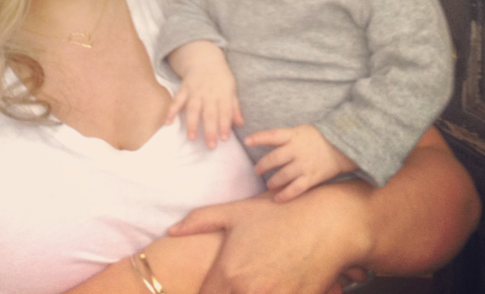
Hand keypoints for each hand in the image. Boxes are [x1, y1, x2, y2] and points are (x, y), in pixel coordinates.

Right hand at [165, 41, 242, 147]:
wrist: (204, 59)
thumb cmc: (220, 77)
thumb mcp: (231, 89)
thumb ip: (234, 107)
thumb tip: (240, 123)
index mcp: (222, 94)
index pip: (225, 111)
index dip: (224, 125)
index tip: (224, 139)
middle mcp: (208, 94)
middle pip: (209, 114)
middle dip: (210, 130)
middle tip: (211, 146)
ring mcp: (195, 92)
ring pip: (193, 109)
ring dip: (192, 123)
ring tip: (191, 138)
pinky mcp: (184, 89)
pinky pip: (176, 100)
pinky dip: (171, 111)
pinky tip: (167, 122)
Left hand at [168, 188, 370, 293]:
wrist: (327, 223)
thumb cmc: (278, 214)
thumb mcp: (235, 212)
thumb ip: (199, 221)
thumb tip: (171, 232)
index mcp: (229, 273)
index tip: (205, 288)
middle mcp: (249, 291)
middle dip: (225, 293)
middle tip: (229, 283)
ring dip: (248, 292)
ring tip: (250, 282)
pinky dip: (272, 293)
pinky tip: (272, 281)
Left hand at [245, 125, 357, 202]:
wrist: (341, 147)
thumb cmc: (317, 138)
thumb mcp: (300, 131)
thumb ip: (285, 137)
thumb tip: (266, 142)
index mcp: (293, 136)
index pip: (272, 135)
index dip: (259, 138)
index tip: (247, 141)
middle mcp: (297, 150)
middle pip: (274, 158)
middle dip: (263, 165)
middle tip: (257, 170)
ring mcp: (304, 165)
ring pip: (282, 175)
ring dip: (272, 180)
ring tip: (268, 183)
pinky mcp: (311, 178)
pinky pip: (296, 189)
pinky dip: (285, 195)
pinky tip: (277, 198)